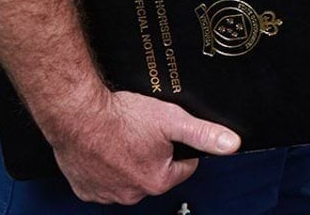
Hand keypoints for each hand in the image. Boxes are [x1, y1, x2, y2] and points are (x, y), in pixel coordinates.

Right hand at [42, 86, 238, 204]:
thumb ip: (204, 134)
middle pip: (155, 173)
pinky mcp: (84, 189)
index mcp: (158, 181)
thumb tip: (231, 144)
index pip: (184, 166)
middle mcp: (132, 194)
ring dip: (128, 161)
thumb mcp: (172, 119)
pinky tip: (104, 148)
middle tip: (142, 132)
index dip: (179, 146)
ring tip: (123, 138)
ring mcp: (106, 193)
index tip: (167, 134)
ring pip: (127, 177)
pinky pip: (101, 180)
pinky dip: (104, 167)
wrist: (78, 115)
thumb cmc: (121, 117)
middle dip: (153, 154)